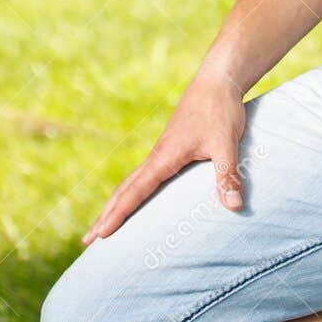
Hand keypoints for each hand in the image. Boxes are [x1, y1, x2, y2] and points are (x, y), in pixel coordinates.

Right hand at [82, 72, 246, 243]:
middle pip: (123, 190)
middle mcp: (157, 156)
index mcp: (164, 157)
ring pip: (130, 182)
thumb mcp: (226, 143)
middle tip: (87, 241)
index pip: (134, 192)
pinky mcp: (169, 147)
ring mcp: (161, 151)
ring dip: (114, 204)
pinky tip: (134, 197)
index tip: (100, 235)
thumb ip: (228, 175)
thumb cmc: (220, 110)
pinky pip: (143, 175)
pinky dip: (130, 191)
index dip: (117, 215)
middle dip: (105, 215)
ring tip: (102, 225)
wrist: (217, 79)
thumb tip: (234, 207)